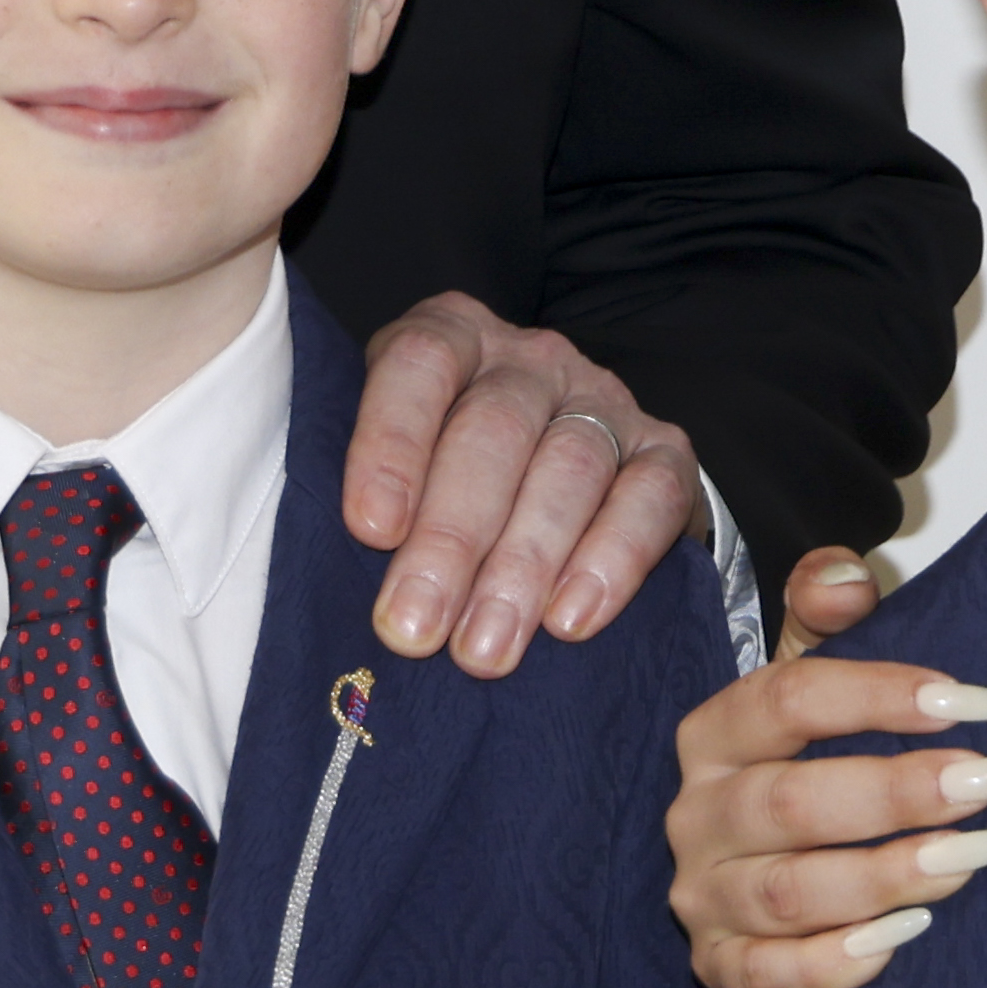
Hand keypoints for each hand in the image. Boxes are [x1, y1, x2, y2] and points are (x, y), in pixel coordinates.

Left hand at [341, 294, 697, 675]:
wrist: (573, 495)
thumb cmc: (448, 488)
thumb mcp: (396, 470)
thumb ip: (372, 503)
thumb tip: (321, 587)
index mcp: (451, 338)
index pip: (419, 363)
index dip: (391, 442)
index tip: (370, 531)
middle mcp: (530, 359)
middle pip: (493, 429)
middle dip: (451, 539)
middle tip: (416, 629)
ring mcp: (603, 399)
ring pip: (569, 466)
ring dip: (522, 567)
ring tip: (484, 649)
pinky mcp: (666, 451)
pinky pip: (650, 496)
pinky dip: (612, 561)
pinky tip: (571, 621)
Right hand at [665, 550, 986, 987]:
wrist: (758, 867)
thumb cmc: (801, 764)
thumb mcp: (812, 675)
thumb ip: (827, 612)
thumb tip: (846, 577)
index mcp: (712, 735)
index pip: (787, 700)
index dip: (882, 695)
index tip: (977, 702)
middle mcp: (696, 816)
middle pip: (792, 802)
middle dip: (900, 791)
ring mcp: (702, 897)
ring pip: (788, 893)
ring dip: (888, 875)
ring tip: (974, 855)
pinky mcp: (719, 969)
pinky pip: (771, 977)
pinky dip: (840, 962)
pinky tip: (910, 933)